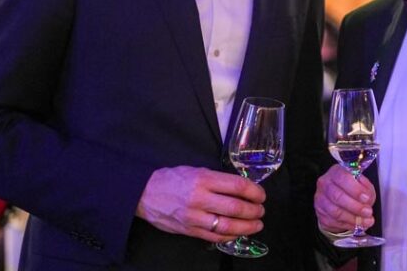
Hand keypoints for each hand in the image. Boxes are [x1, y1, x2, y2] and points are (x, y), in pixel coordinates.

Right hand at [135, 166, 264, 242]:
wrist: (144, 193)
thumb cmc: (173, 179)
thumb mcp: (197, 170)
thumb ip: (218, 180)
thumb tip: (243, 188)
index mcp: (203, 179)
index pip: (238, 186)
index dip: (255, 192)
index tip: (261, 195)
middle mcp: (199, 198)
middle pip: (236, 208)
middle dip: (254, 211)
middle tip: (261, 210)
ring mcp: (194, 217)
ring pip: (227, 226)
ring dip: (247, 227)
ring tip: (257, 224)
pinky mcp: (189, 231)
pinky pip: (214, 236)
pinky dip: (230, 236)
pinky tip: (239, 233)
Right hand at [314, 164, 374, 234]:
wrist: (338, 200)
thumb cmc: (351, 189)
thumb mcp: (362, 183)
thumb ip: (366, 188)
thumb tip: (367, 199)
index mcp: (335, 172)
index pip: (342, 178)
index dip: (355, 189)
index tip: (366, 198)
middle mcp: (325, 184)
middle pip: (337, 196)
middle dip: (355, 206)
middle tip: (368, 212)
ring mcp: (320, 200)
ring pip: (336, 212)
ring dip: (353, 218)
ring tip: (366, 221)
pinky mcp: (320, 214)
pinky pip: (334, 222)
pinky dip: (348, 225)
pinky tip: (358, 225)